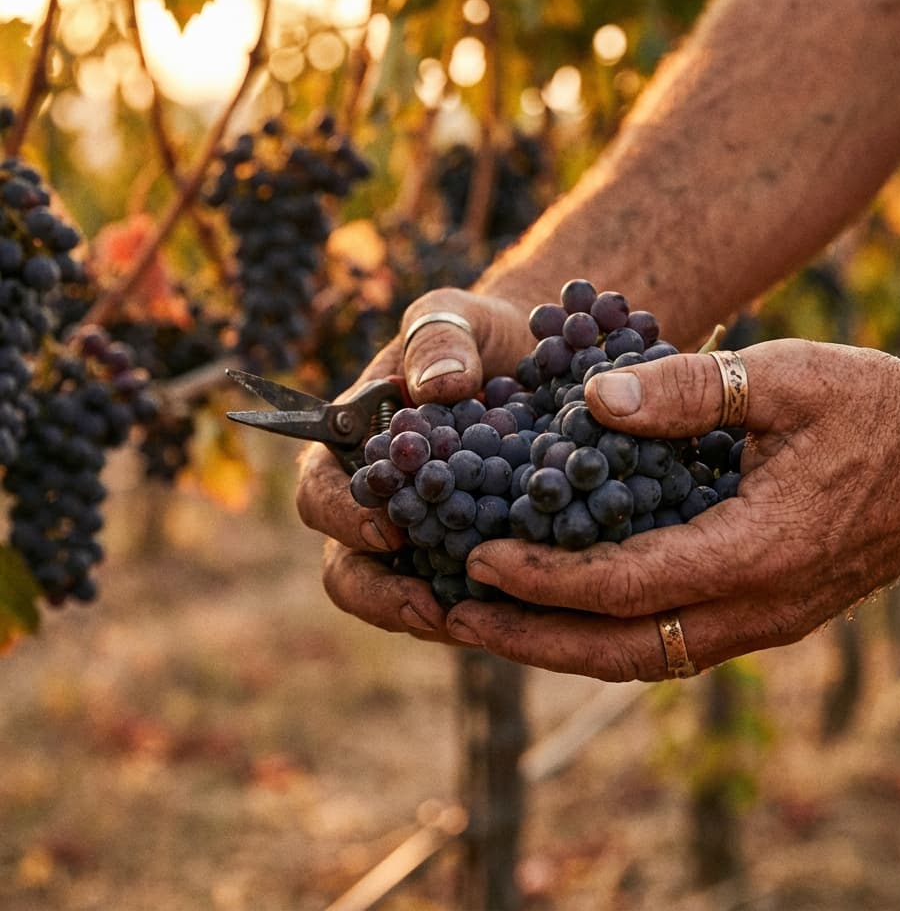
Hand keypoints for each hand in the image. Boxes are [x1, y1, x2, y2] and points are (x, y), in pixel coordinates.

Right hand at [295, 287, 532, 637]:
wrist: (536, 354)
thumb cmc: (480, 332)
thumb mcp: (458, 317)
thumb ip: (440, 341)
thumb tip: (438, 388)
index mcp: (354, 445)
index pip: (322, 491)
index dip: (344, 516)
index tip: (389, 530)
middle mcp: (380, 498)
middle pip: (348, 563)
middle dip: (379, 591)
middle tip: (425, 606)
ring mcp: (425, 532)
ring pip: (402, 591)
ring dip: (428, 613)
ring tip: (469, 624)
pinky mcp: (473, 550)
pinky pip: (463, 591)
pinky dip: (480, 605)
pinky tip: (514, 610)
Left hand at [443, 339, 899, 679]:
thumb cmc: (872, 407)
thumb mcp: (783, 377)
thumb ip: (686, 390)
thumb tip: (592, 401)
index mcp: (759, 552)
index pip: (626, 584)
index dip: (544, 579)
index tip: (478, 561)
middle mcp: (760, 607)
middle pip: (623, 650)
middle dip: (532, 641)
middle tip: (453, 622)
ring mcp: (767, 620)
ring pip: (646, 657)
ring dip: (564, 647)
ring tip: (493, 627)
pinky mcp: (769, 612)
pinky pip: (674, 642)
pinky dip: (610, 635)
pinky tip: (569, 612)